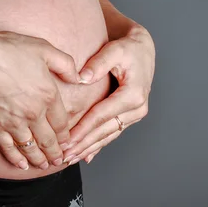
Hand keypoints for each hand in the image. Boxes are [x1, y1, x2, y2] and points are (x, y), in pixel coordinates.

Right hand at [0, 27, 79, 170]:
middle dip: (56, 154)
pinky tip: (21, 165)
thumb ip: (65, 65)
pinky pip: (9, 148)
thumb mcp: (44, 49)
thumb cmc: (7, 49)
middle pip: (49, 141)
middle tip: (59, 161)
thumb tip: (79, 78)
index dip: (66, 136)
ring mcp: (14, 123)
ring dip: (39, 160)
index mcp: (48, 95)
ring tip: (44, 166)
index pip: (62, 123)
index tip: (68, 142)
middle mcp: (34, 113)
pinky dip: (16, 159)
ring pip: (31, 148)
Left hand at [62, 23, 154, 164]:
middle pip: (104, 131)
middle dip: (83, 145)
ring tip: (71, 158)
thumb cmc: (129, 48)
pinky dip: (98, 145)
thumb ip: (98, 63)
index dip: (83, 129)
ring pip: (108, 135)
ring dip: (89, 148)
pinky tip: (87, 156)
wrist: (143, 49)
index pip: (101, 116)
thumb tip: (81, 78)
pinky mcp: (130, 116)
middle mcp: (137, 108)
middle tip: (64, 156)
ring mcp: (135, 114)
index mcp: (133, 95)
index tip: (66, 140)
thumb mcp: (115, 50)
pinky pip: (112, 133)